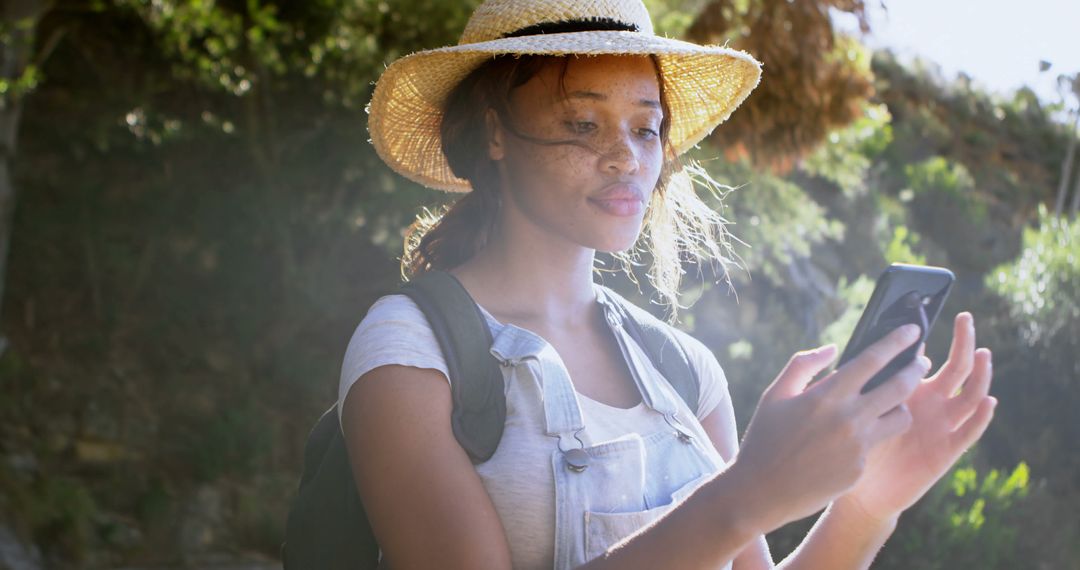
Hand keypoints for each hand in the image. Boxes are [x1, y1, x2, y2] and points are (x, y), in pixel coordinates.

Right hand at [730, 325, 926, 533]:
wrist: (761, 491)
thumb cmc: (764, 438)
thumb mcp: (775, 395)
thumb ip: (803, 365)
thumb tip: (832, 349)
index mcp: (827, 395)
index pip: (873, 359)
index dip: (898, 341)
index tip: (913, 330)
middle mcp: (848, 418)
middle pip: (901, 386)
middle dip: (916, 369)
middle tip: (921, 362)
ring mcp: (858, 446)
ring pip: (901, 418)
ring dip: (901, 406)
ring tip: (892, 402)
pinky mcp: (860, 469)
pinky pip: (877, 445)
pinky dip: (870, 436)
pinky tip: (852, 440)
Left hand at [844, 312, 996, 520]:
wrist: (858, 492)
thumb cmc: (845, 447)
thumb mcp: (844, 409)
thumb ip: (844, 380)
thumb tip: (838, 348)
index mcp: (905, 390)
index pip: (920, 357)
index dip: (924, 336)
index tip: (923, 312)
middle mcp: (929, 404)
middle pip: (954, 367)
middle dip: (962, 342)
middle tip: (964, 317)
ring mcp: (941, 425)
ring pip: (969, 395)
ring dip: (979, 374)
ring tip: (982, 352)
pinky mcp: (946, 451)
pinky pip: (968, 432)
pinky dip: (981, 417)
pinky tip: (987, 401)